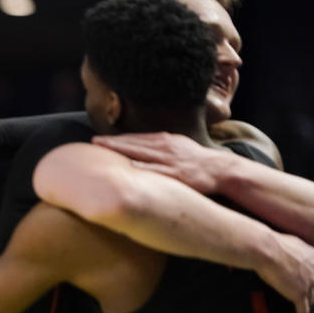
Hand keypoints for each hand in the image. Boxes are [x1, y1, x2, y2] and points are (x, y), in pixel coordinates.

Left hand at [92, 132, 232, 193]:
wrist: (220, 169)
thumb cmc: (196, 161)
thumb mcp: (177, 146)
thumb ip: (158, 147)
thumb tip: (139, 149)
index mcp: (164, 140)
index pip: (135, 138)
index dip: (116, 139)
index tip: (98, 140)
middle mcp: (164, 147)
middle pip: (133, 143)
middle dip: (112, 142)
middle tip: (93, 142)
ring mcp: (169, 160)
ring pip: (140, 153)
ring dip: (120, 150)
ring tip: (102, 150)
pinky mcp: (176, 174)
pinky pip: (155, 171)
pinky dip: (140, 168)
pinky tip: (127, 167)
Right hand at [256, 232, 313, 312]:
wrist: (266, 249)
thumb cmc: (270, 243)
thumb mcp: (287, 242)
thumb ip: (293, 249)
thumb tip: (287, 250)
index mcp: (312, 256)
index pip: (312, 270)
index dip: (308, 277)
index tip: (302, 282)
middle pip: (313, 285)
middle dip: (308, 292)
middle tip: (301, 298)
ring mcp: (308, 283)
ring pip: (309, 298)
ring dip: (306, 305)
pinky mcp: (299, 294)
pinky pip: (302, 310)